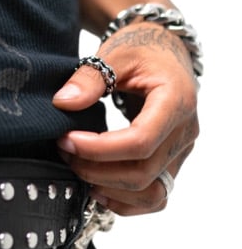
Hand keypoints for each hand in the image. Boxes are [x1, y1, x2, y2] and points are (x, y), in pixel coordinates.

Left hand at [52, 23, 198, 215]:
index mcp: (176, 101)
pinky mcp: (172, 161)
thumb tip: (63, 104)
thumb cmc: (142, 49)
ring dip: (110, 189)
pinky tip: (97, 188)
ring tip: (77, 169)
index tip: (66, 140)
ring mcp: (181, 150)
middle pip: (144, 171)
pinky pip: (156, 195)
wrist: (164, 49)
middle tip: (64, 151)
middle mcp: (185, 131)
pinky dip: (127, 200)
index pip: (141, 141)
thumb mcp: (115, 54)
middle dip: (97, 169)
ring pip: (153, 192)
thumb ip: (90, 78)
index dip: (100, 149)